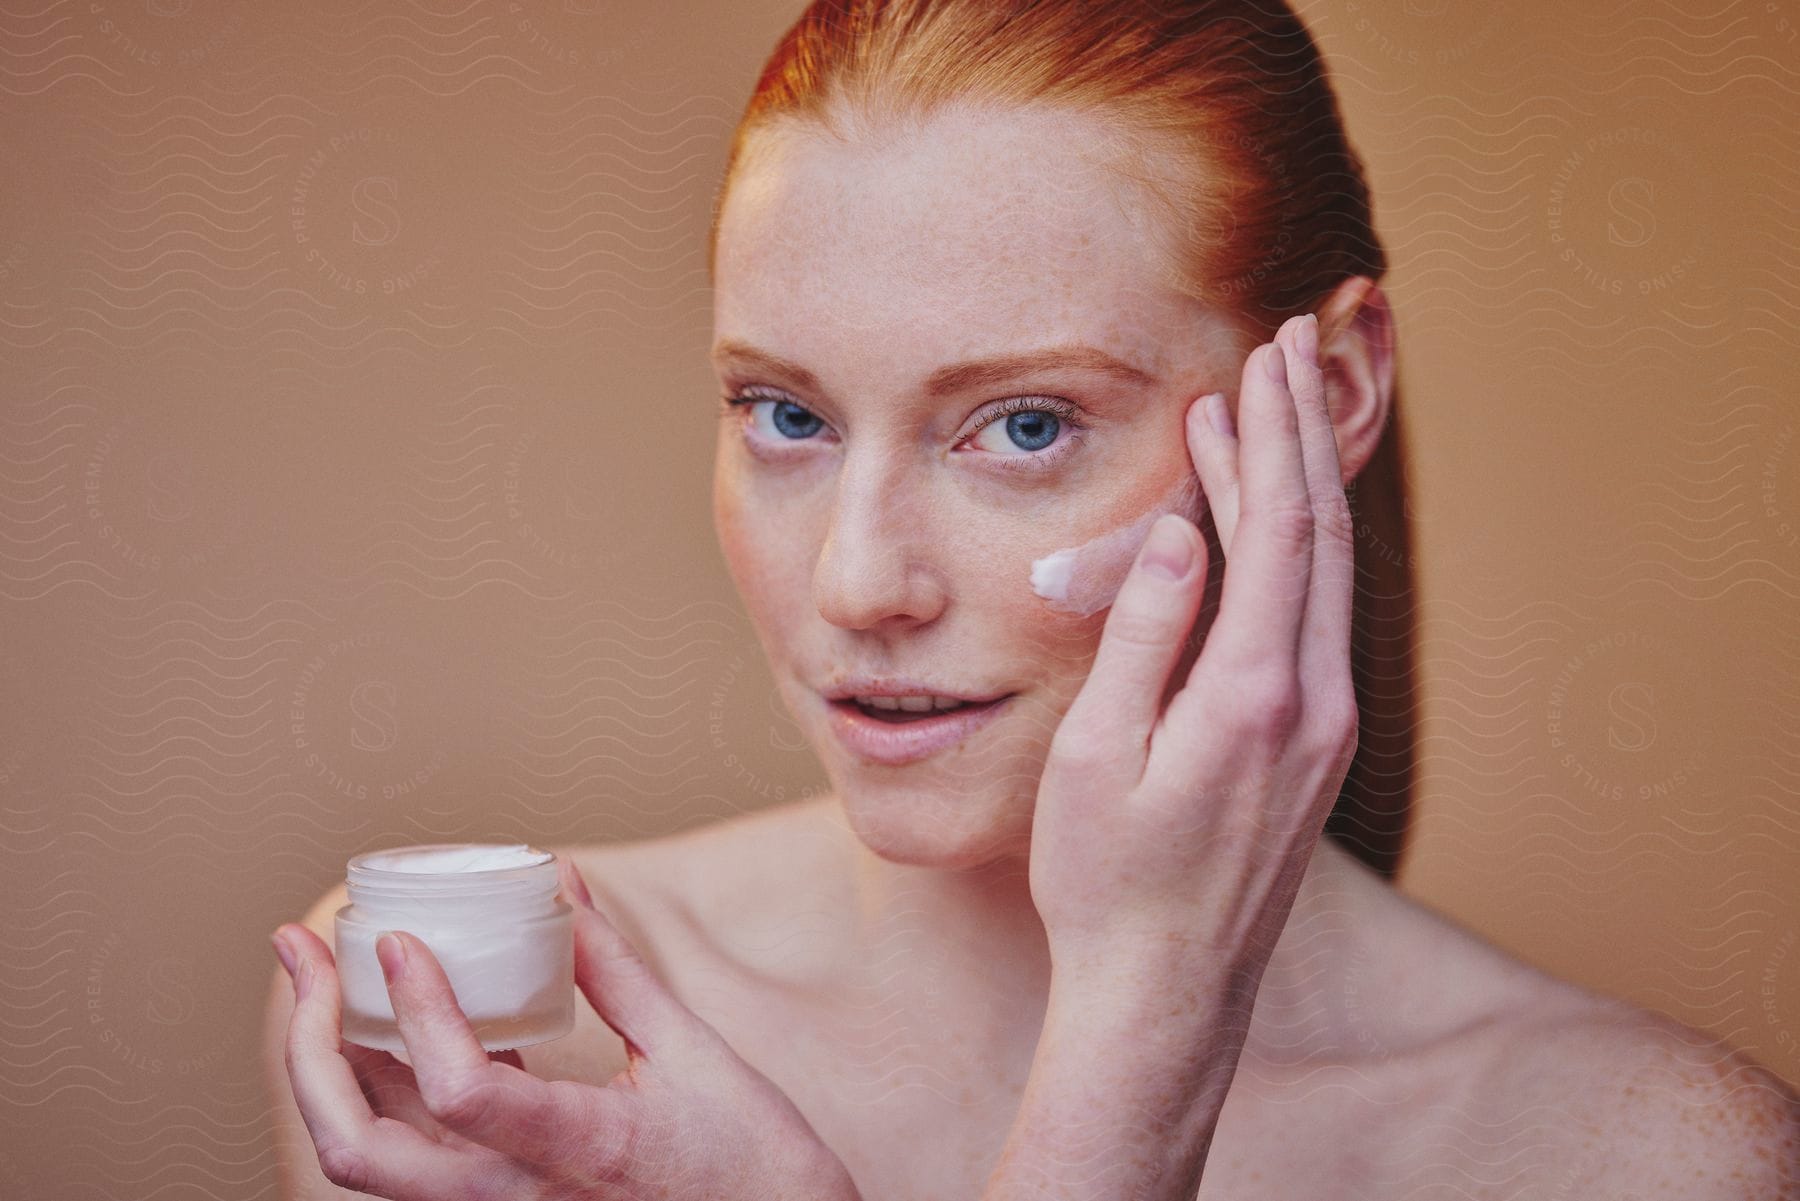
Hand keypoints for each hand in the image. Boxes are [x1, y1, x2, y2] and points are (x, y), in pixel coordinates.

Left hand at [272, 857, 860, 1200]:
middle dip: (307, 1046)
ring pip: (364, 1162)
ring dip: (324, 1068)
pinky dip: (378, 1092)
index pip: (461, 1092)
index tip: (399, 940)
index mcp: (577, 1150)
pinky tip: (392, 1029)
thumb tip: (562, 886)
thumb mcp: (689, 1050)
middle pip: (357, 1151)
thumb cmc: (748, 1159)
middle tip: (300, 952)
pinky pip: (405, 1161)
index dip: (415, 1011)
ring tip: (321, 980)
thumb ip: (614, 968)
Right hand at [1027, 312, 1358, 984]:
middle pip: (1321, 535)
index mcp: (1251, 696)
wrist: (1170, 987)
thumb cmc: (1107, 878)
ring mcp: (1328, 727)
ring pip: (1334, 574)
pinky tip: (1284, 520)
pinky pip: (1325, 617)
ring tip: (1291, 410)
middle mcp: (1312, 703)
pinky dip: (1307, 547)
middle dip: (1305, 433)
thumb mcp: (1095, 759)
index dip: (1266, 442)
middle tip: (1298, 344)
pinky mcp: (1320, 746)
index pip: (1275, 534)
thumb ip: (1145, 640)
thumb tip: (1183, 536)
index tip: (1255, 365)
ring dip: (1310, 484)